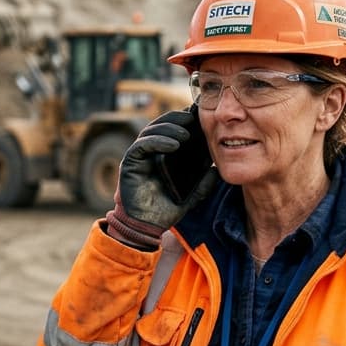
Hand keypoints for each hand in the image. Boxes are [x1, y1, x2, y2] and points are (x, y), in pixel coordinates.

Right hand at [106, 110, 216, 247]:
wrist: (147, 228)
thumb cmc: (165, 211)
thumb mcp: (190, 196)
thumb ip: (203, 184)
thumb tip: (216, 171)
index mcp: (160, 156)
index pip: (170, 130)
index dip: (183, 121)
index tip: (199, 118)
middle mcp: (147, 154)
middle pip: (159, 126)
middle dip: (175, 119)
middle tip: (193, 118)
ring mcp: (138, 158)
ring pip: (150, 131)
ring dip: (168, 129)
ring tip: (186, 134)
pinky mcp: (129, 163)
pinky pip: (142, 146)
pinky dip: (158, 141)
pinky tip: (174, 145)